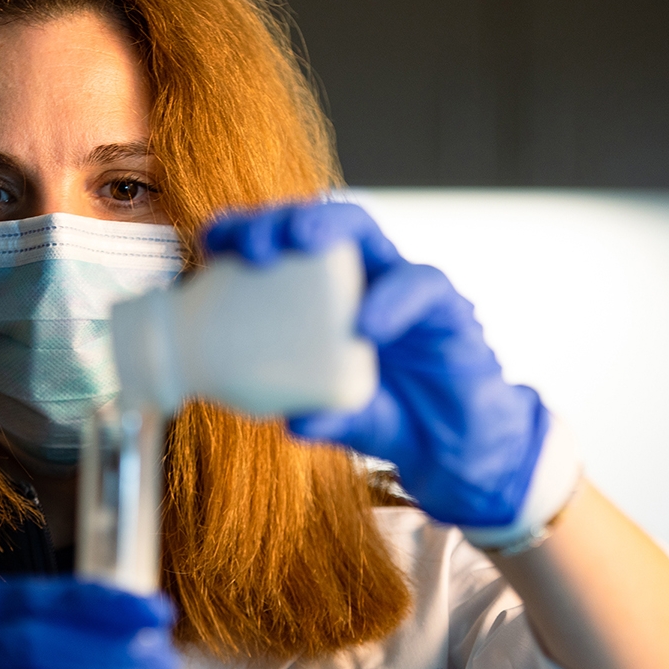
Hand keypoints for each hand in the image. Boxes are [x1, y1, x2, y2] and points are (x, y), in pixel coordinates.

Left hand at [203, 201, 548, 528]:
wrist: (456, 448)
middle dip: (279, 220)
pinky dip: (390, 301)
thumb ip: (322, 416)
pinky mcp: (445, 306)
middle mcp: (360, 276)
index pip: (281, 247)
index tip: (211, 242)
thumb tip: (290, 424)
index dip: (246, 233)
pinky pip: (419, 287)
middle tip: (252, 245)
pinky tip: (365, 324)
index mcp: (323, 295)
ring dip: (327, 227)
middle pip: (314, 224)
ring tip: (297, 242)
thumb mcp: (345, 420)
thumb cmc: (389, 416)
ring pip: (364, 230)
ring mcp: (401, 284)